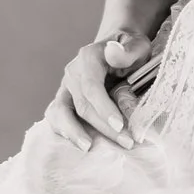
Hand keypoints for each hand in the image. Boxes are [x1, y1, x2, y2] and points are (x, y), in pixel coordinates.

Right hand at [45, 28, 152, 150]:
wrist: (119, 49)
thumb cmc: (130, 50)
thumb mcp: (136, 45)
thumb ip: (127, 51)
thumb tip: (112, 51)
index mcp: (88, 58)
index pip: (92, 87)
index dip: (104, 108)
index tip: (120, 125)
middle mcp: (72, 72)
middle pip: (82, 105)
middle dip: (103, 127)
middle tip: (126, 142)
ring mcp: (65, 87)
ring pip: (62, 113)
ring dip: (75, 133)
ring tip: (88, 148)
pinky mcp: (64, 100)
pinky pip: (56, 116)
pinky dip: (64, 131)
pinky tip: (78, 144)